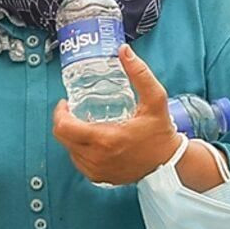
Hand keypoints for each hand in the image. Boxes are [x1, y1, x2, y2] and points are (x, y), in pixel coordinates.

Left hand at [52, 43, 181, 185]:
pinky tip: (91, 140)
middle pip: (61, 138)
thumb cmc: (161, 133)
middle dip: (63, 121)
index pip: (64, 127)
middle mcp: (97, 157)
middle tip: (72, 110)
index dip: (59, 112)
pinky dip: (79, 149)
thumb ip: (139, 74)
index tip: (66, 103)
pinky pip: (78, 161)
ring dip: (72, 136)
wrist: (170, 163)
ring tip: (83, 123)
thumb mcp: (155, 99)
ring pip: (69, 150)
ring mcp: (96, 170)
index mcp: (105, 139)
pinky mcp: (99, 177)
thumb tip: (124, 51)